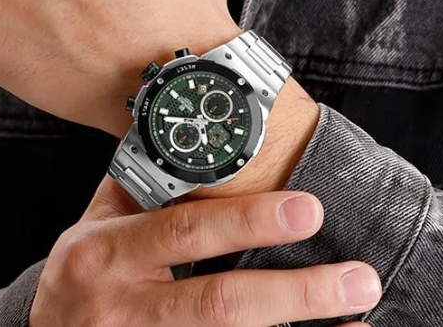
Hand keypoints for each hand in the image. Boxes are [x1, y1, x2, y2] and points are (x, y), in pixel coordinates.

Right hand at [30, 176, 381, 326]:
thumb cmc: (84, 269)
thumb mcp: (98, 221)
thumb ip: (143, 183)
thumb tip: (192, 133)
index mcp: (105, 253)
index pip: (185, 232)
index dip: (248, 222)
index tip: (309, 210)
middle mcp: (121, 310)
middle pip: (219, 304)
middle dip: (295, 293)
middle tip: (358, 276)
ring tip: (357, 315)